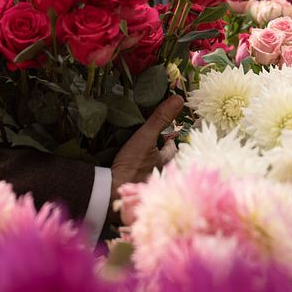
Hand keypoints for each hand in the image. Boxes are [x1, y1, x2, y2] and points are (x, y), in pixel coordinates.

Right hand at [108, 94, 183, 222]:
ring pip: (152, 172)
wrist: (112, 193)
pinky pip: (138, 180)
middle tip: (155, 146)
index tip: (168, 137)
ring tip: (142, 158)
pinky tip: (129, 173)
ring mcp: (146, 184)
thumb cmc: (133, 165)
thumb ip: (160, 119)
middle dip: (161, 155)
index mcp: (164, 162)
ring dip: (149, 166)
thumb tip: (179, 99)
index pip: (172, 150)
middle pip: (163, 162)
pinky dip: (137, 175)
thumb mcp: (145, 138)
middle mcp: (159, 175)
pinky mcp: (132, 191)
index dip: (170, 142)